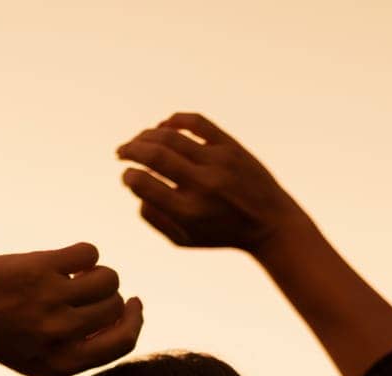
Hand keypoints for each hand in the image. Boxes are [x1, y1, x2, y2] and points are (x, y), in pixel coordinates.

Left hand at [0, 242, 142, 375]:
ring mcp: (50, 298)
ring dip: (100, 273)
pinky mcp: (39, 267)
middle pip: (115, 307)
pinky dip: (85, 253)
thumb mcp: (40, 360)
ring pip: (108, 278)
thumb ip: (83, 349)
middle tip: (89, 290)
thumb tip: (125, 315)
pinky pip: (89, 253)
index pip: (123, 343)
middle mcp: (59, 333)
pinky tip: (68, 260)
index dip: (134, 322)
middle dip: (111, 296)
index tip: (133, 305)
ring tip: (79, 274)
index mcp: (63, 362)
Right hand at [116, 112, 308, 253]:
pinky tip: (163, 127)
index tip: (127, 176)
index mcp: (188, 212)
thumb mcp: (184, 239)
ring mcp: (218, 162)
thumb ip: (154, 218)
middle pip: (155, 155)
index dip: (128, 176)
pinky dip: (174, 120)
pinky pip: (197, 122)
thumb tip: (135, 187)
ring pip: (172, 135)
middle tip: (120, 152)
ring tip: (137, 141)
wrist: (270, 224)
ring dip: (146, 135)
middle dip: (130, 149)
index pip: (145, 185)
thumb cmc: (221, 233)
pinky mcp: (231, 146)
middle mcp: (203, 185)